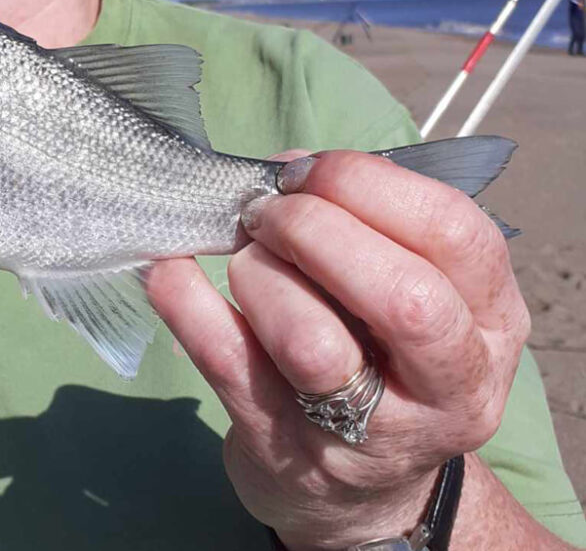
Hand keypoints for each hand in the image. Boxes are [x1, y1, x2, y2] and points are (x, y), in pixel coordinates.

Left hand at [147, 148, 529, 550]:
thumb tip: (289, 166)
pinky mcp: (286, 453)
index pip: (453, 233)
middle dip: (315, 229)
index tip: (307, 171)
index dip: (368, 183)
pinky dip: (187, 304)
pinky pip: (228, 365)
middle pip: (402, 297)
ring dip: (259, 276)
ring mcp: (367, 435)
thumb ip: (366, 220)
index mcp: (489, 322)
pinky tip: (170, 271)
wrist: (357, 493)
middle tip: (267, 212)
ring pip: (313, 343)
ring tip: (244, 262)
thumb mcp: (407, 284)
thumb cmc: (379, 352)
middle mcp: (450, 388)